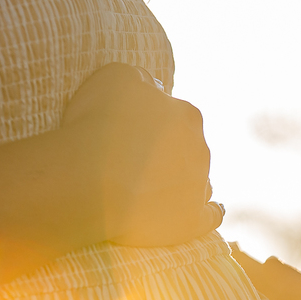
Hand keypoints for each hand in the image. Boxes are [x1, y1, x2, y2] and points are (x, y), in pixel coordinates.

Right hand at [62, 63, 222, 245]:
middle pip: (187, 147)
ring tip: (157, 189)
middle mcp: (201, 149)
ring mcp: (198, 187)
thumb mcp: (114, 77)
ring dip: (184, 181)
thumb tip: (153, 87)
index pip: (174, 114)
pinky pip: (210, 216)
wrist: (91, 181)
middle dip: (167, 152)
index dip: (150, 123)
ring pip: (198, 179)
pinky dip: (208, 213)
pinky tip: (205, 212)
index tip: (129, 132)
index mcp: (187, 114)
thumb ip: (139, 78)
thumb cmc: (98, 125)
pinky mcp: (192, 221)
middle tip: (133, 162)